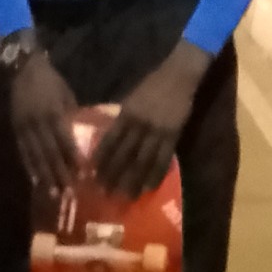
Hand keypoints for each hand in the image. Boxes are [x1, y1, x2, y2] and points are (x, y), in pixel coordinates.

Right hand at [10, 52, 80, 196]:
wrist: (22, 68)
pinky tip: (36, 181)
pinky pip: (24, 152)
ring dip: (45, 176)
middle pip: (50, 153)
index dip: (73, 158)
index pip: (65, 140)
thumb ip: (71, 116)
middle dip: (59, 174)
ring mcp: (25, 127)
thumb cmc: (51, 81)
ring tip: (52, 193)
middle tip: (68, 193)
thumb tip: (79, 137)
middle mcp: (38, 123)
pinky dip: (30, 168)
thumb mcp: (66, 95)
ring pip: (35, 156)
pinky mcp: (16, 129)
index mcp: (54, 113)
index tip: (83, 175)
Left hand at [96, 45, 209, 198]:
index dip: (101, 160)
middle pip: (124, 155)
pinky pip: (163, 160)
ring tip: (124, 197)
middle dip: (113, 175)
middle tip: (104, 193)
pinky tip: (148, 188)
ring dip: (132, 181)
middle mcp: (139, 124)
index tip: (92, 175)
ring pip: (142, 162)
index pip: (109, 141)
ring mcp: (157, 131)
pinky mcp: (173, 135)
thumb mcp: (131, 98)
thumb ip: (122, 118)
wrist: (179, 75)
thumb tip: (110, 138)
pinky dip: (155, 176)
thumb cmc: (153, 84)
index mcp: (126, 114)